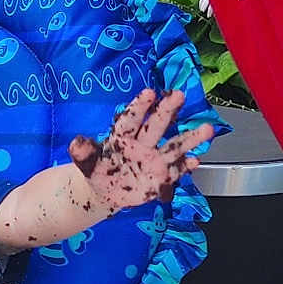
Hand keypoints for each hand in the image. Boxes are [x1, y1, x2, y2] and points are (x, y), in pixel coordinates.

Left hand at [68, 90, 214, 210]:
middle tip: (179, 95)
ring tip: (207, 129)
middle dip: (167, 110)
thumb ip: (83, 153)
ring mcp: (155, 160)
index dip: (140, 106)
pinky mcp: (163, 177)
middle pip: (157, 125)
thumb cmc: (98, 170)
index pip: (132, 119)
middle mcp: (143, 144)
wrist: (106, 191)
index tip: (150, 92)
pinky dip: (186, 166)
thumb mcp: (86, 163)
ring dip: (191, 138)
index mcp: (123, 136)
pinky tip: (195, 161)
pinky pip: (176, 170)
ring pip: (175, 146)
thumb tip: (76, 142)